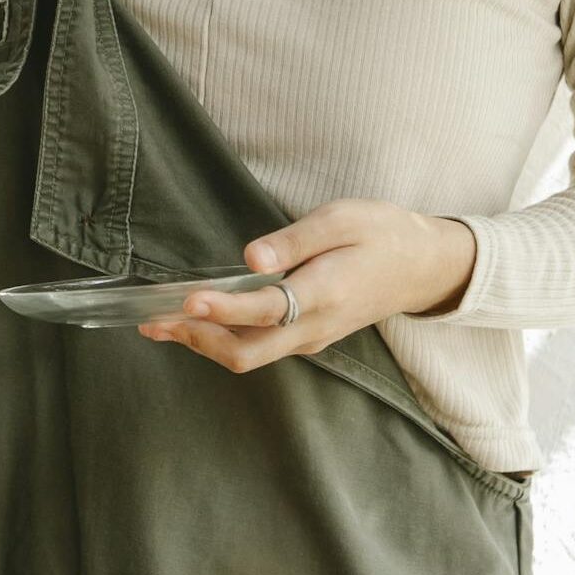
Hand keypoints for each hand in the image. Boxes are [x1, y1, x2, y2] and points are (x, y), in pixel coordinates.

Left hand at [136, 199, 476, 371]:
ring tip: (160, 323)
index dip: (223, 309)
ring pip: (250, 355)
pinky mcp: (308, 335)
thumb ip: (296, 239)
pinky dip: (223, 338)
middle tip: (152, 321)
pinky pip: (260, 348)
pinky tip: (199, 320)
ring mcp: (310, 337)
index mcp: (323, 294)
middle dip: (196, 338)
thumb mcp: (343, 219)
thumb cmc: (381, 232)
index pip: (264, 310)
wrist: (422, 266)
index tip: (187, 299)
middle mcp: (313, 327)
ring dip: (204, 342)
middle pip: (247, 352)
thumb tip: (249, 256)